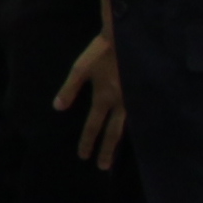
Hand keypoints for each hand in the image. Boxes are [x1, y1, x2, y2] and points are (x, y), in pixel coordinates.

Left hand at [56, 28, 129, 165]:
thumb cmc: (102, 50)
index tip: (83, 156)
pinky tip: (138, 134)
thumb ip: (69, 89)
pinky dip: (138, 128)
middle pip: (114, 132)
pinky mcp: (144, 91)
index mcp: (104, 96)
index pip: (94, 125)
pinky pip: (140, 114)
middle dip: (107, 150)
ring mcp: (135, 98)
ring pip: (129, 126)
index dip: (88, 141)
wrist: (128, 34)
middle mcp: (122, 102)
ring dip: (122, 141)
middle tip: (103, 168)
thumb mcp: (81, 67)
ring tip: (118, 155)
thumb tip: (57, 108)